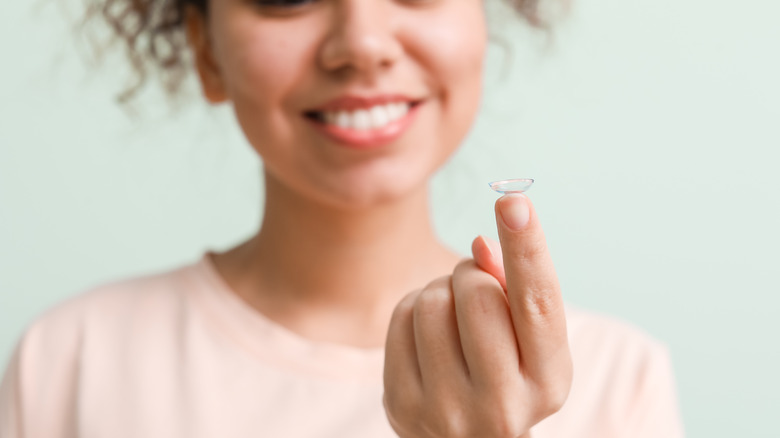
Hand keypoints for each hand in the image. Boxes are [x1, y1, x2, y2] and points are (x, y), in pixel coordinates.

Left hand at [383, 193, 572, 437]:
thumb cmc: (507, 373)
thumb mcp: (528, 339)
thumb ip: (514, 289)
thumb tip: (479, 245)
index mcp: (548, 382)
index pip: (538, 303)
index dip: (527, 247)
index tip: (513, 200)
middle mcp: (503, 406)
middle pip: (475, 291)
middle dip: (473, 274)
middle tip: (476, 288)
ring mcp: (446, 410)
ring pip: (432, 300)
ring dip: (443, 291)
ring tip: (454, 319)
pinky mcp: (402, 405)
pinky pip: (401, 317)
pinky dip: (414, 310)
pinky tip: (429, 336)